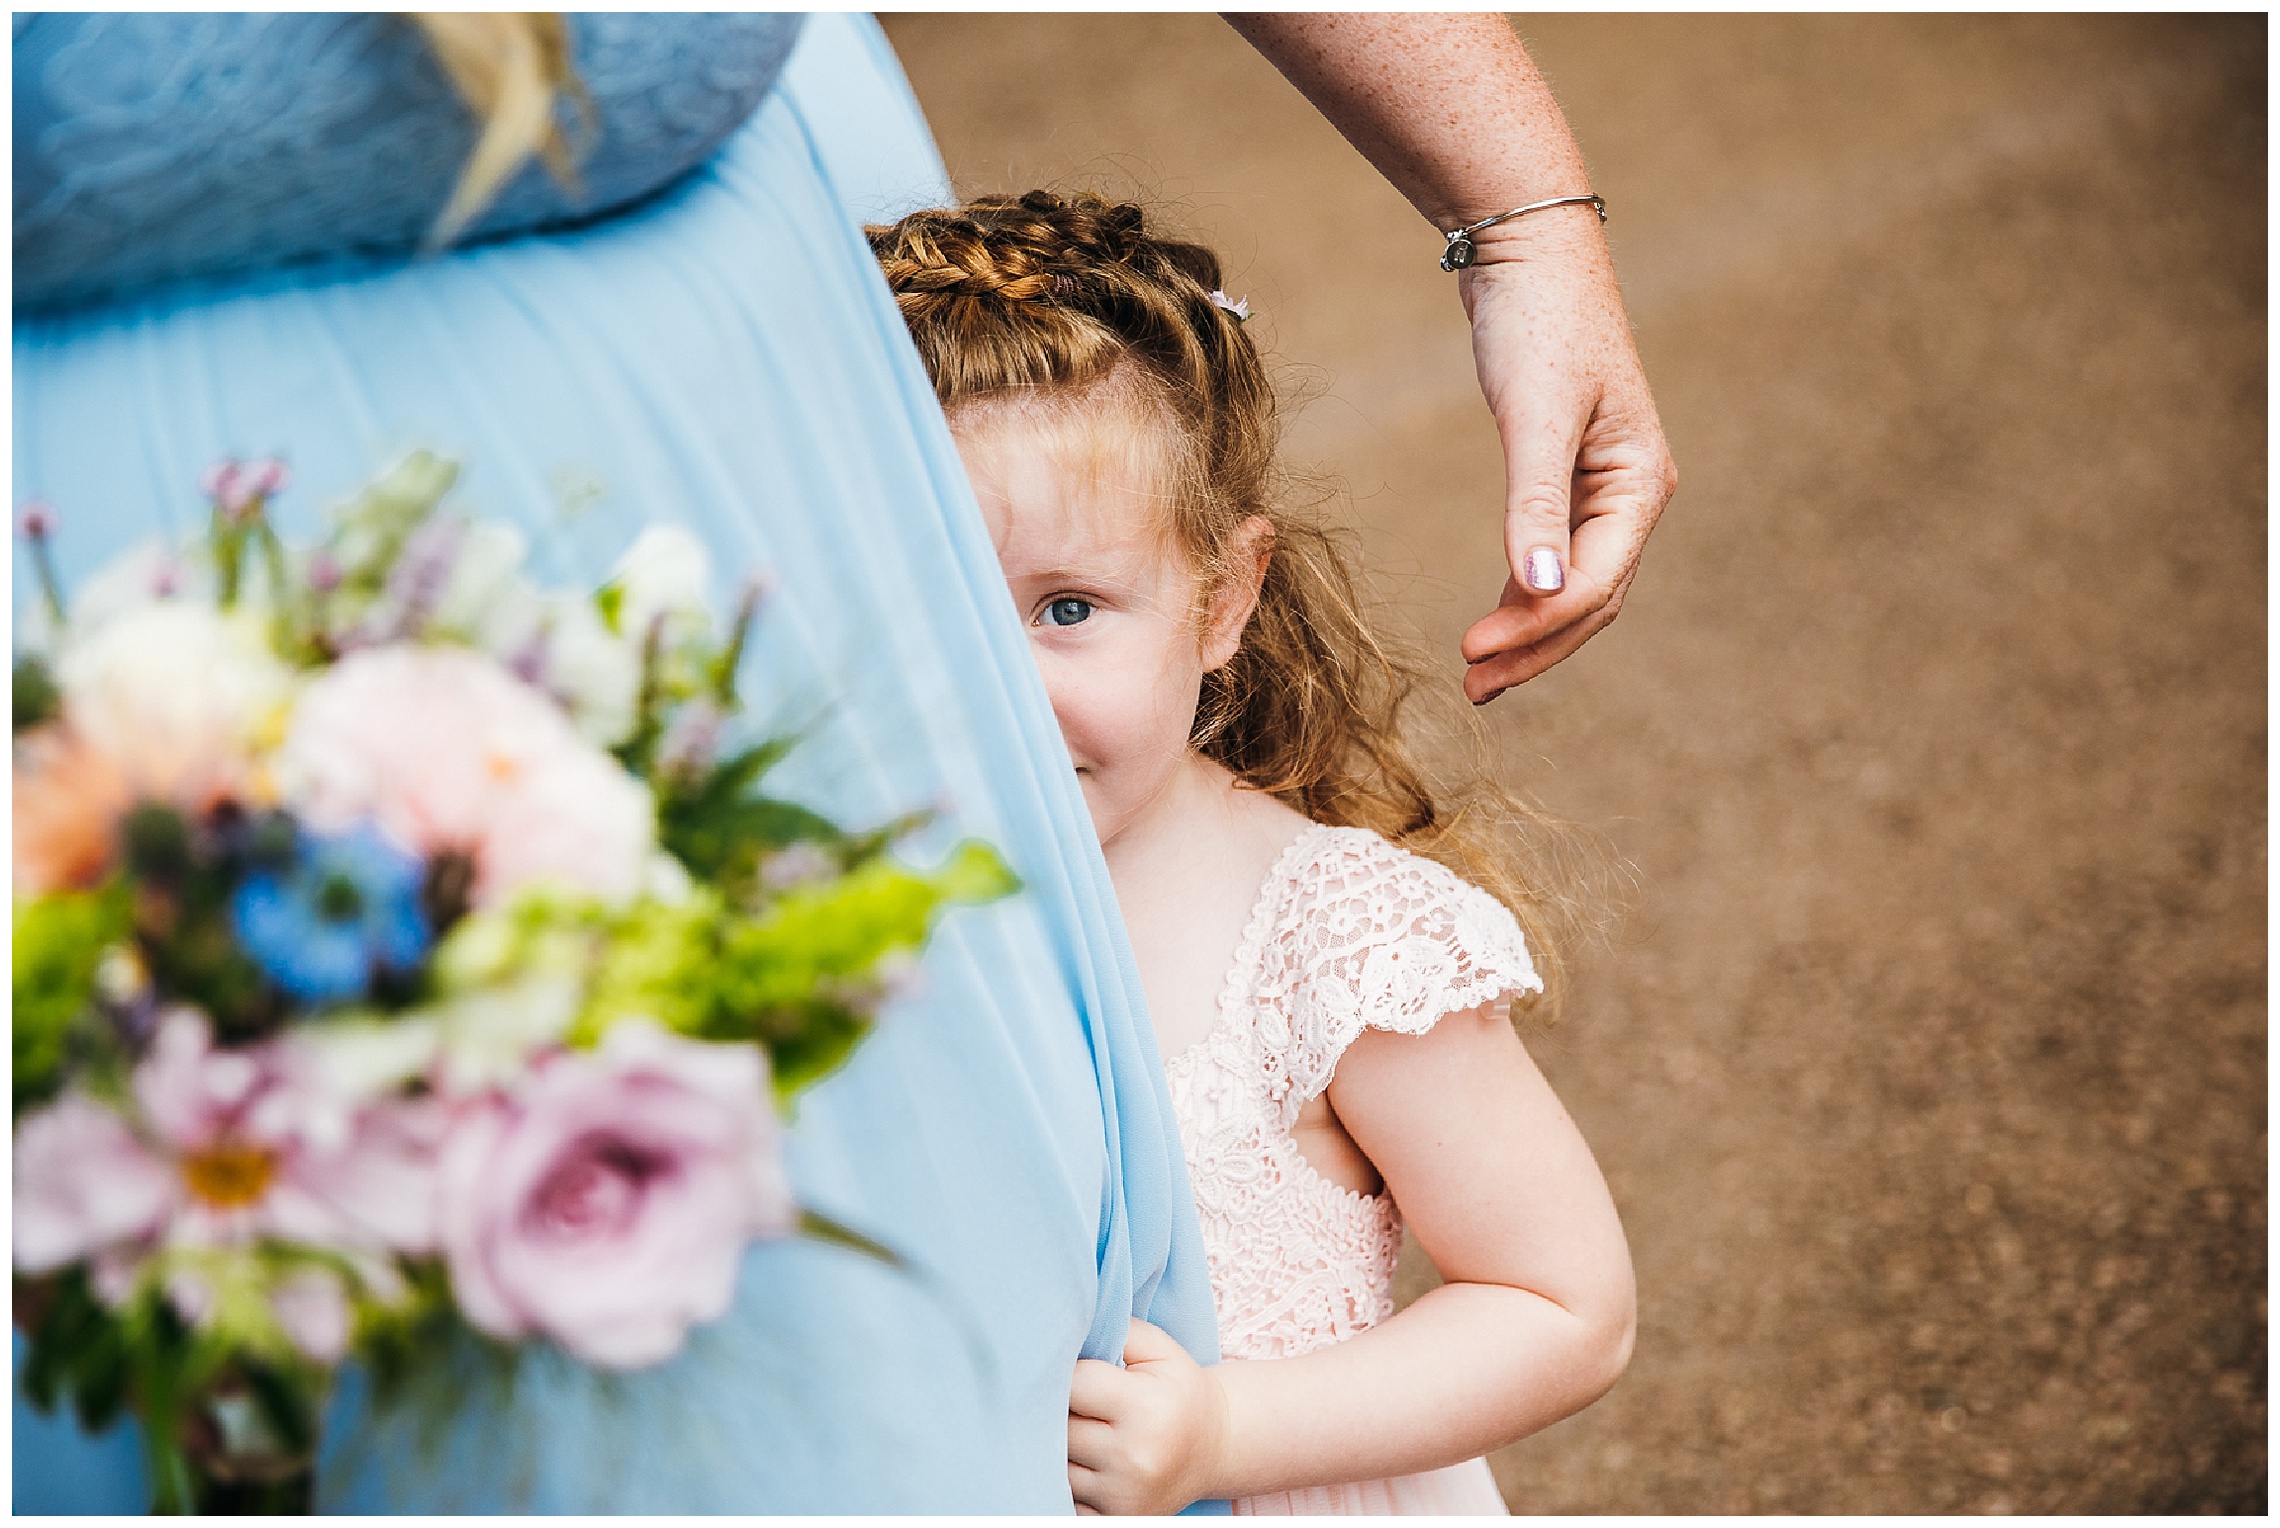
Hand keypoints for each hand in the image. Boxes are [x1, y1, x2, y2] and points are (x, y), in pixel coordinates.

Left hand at [1067, 1318, 1229, 1514]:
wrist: (1215, 1447)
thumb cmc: (1180, 1391)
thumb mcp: (1159, 1349)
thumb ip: (1115, 1328)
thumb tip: (1067, 1323)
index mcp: (1145, 1409)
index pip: (1073, 1384)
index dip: (1068, 1372)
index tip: (1078, 1370)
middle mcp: (1133, 1458)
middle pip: (1058, 1427)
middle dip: (1058, 1410)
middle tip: (1076, 1399)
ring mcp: (1122, 1496)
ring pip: (1055, 1465)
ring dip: (1059, 1447)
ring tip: (1083, 1429)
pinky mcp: (1115, 1521)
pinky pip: (1065, 1500)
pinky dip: (1066, 1483)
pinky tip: (1086, 1463)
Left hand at [1456, 216, 1676, 702]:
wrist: (1529, 258)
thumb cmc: (1537, 326)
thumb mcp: (1534, 417)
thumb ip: (1533, 504)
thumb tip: (1536, 591)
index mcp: (1639, 485)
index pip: (1593, 583)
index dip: (1535, 628)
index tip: (1471, 653)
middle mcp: (1632, 496)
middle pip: (1590, 600)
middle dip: (1535, 649)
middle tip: (1474, 689)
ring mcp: (1603, 492)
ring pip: (1574, 588)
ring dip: (1529, 633)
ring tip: (1477, 678)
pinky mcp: (1568, 481)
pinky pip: (1554, 560)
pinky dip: (1524, 596)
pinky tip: (1494, 622)